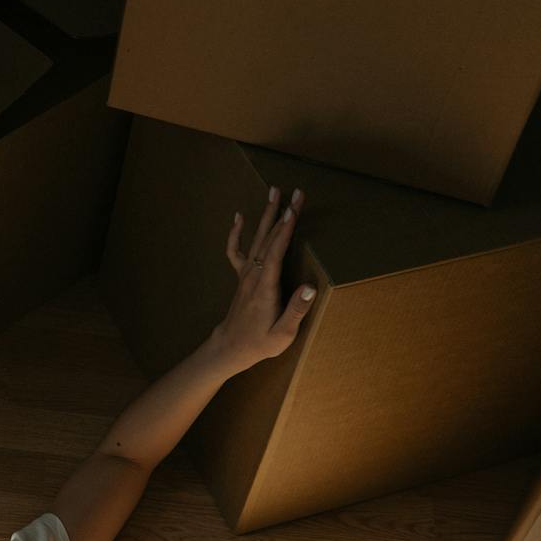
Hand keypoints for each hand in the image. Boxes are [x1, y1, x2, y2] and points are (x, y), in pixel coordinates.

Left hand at [210, 185, 316, 374]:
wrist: (230, 348)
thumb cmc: (259, 343)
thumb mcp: (282, 334)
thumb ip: (296, 310)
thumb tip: (310, 288)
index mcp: (265, 287)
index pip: (275, 252)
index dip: (285, 230)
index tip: (293, 209)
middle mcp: (253, 276)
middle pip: (269, 239)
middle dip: (282, 214)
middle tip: (295, 193)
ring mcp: (246, 275)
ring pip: (256, 239)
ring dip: (266, 215)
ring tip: (274, 191)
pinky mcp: (242, 277)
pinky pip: (236, 250)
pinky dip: (236, 233)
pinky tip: (238, 217)